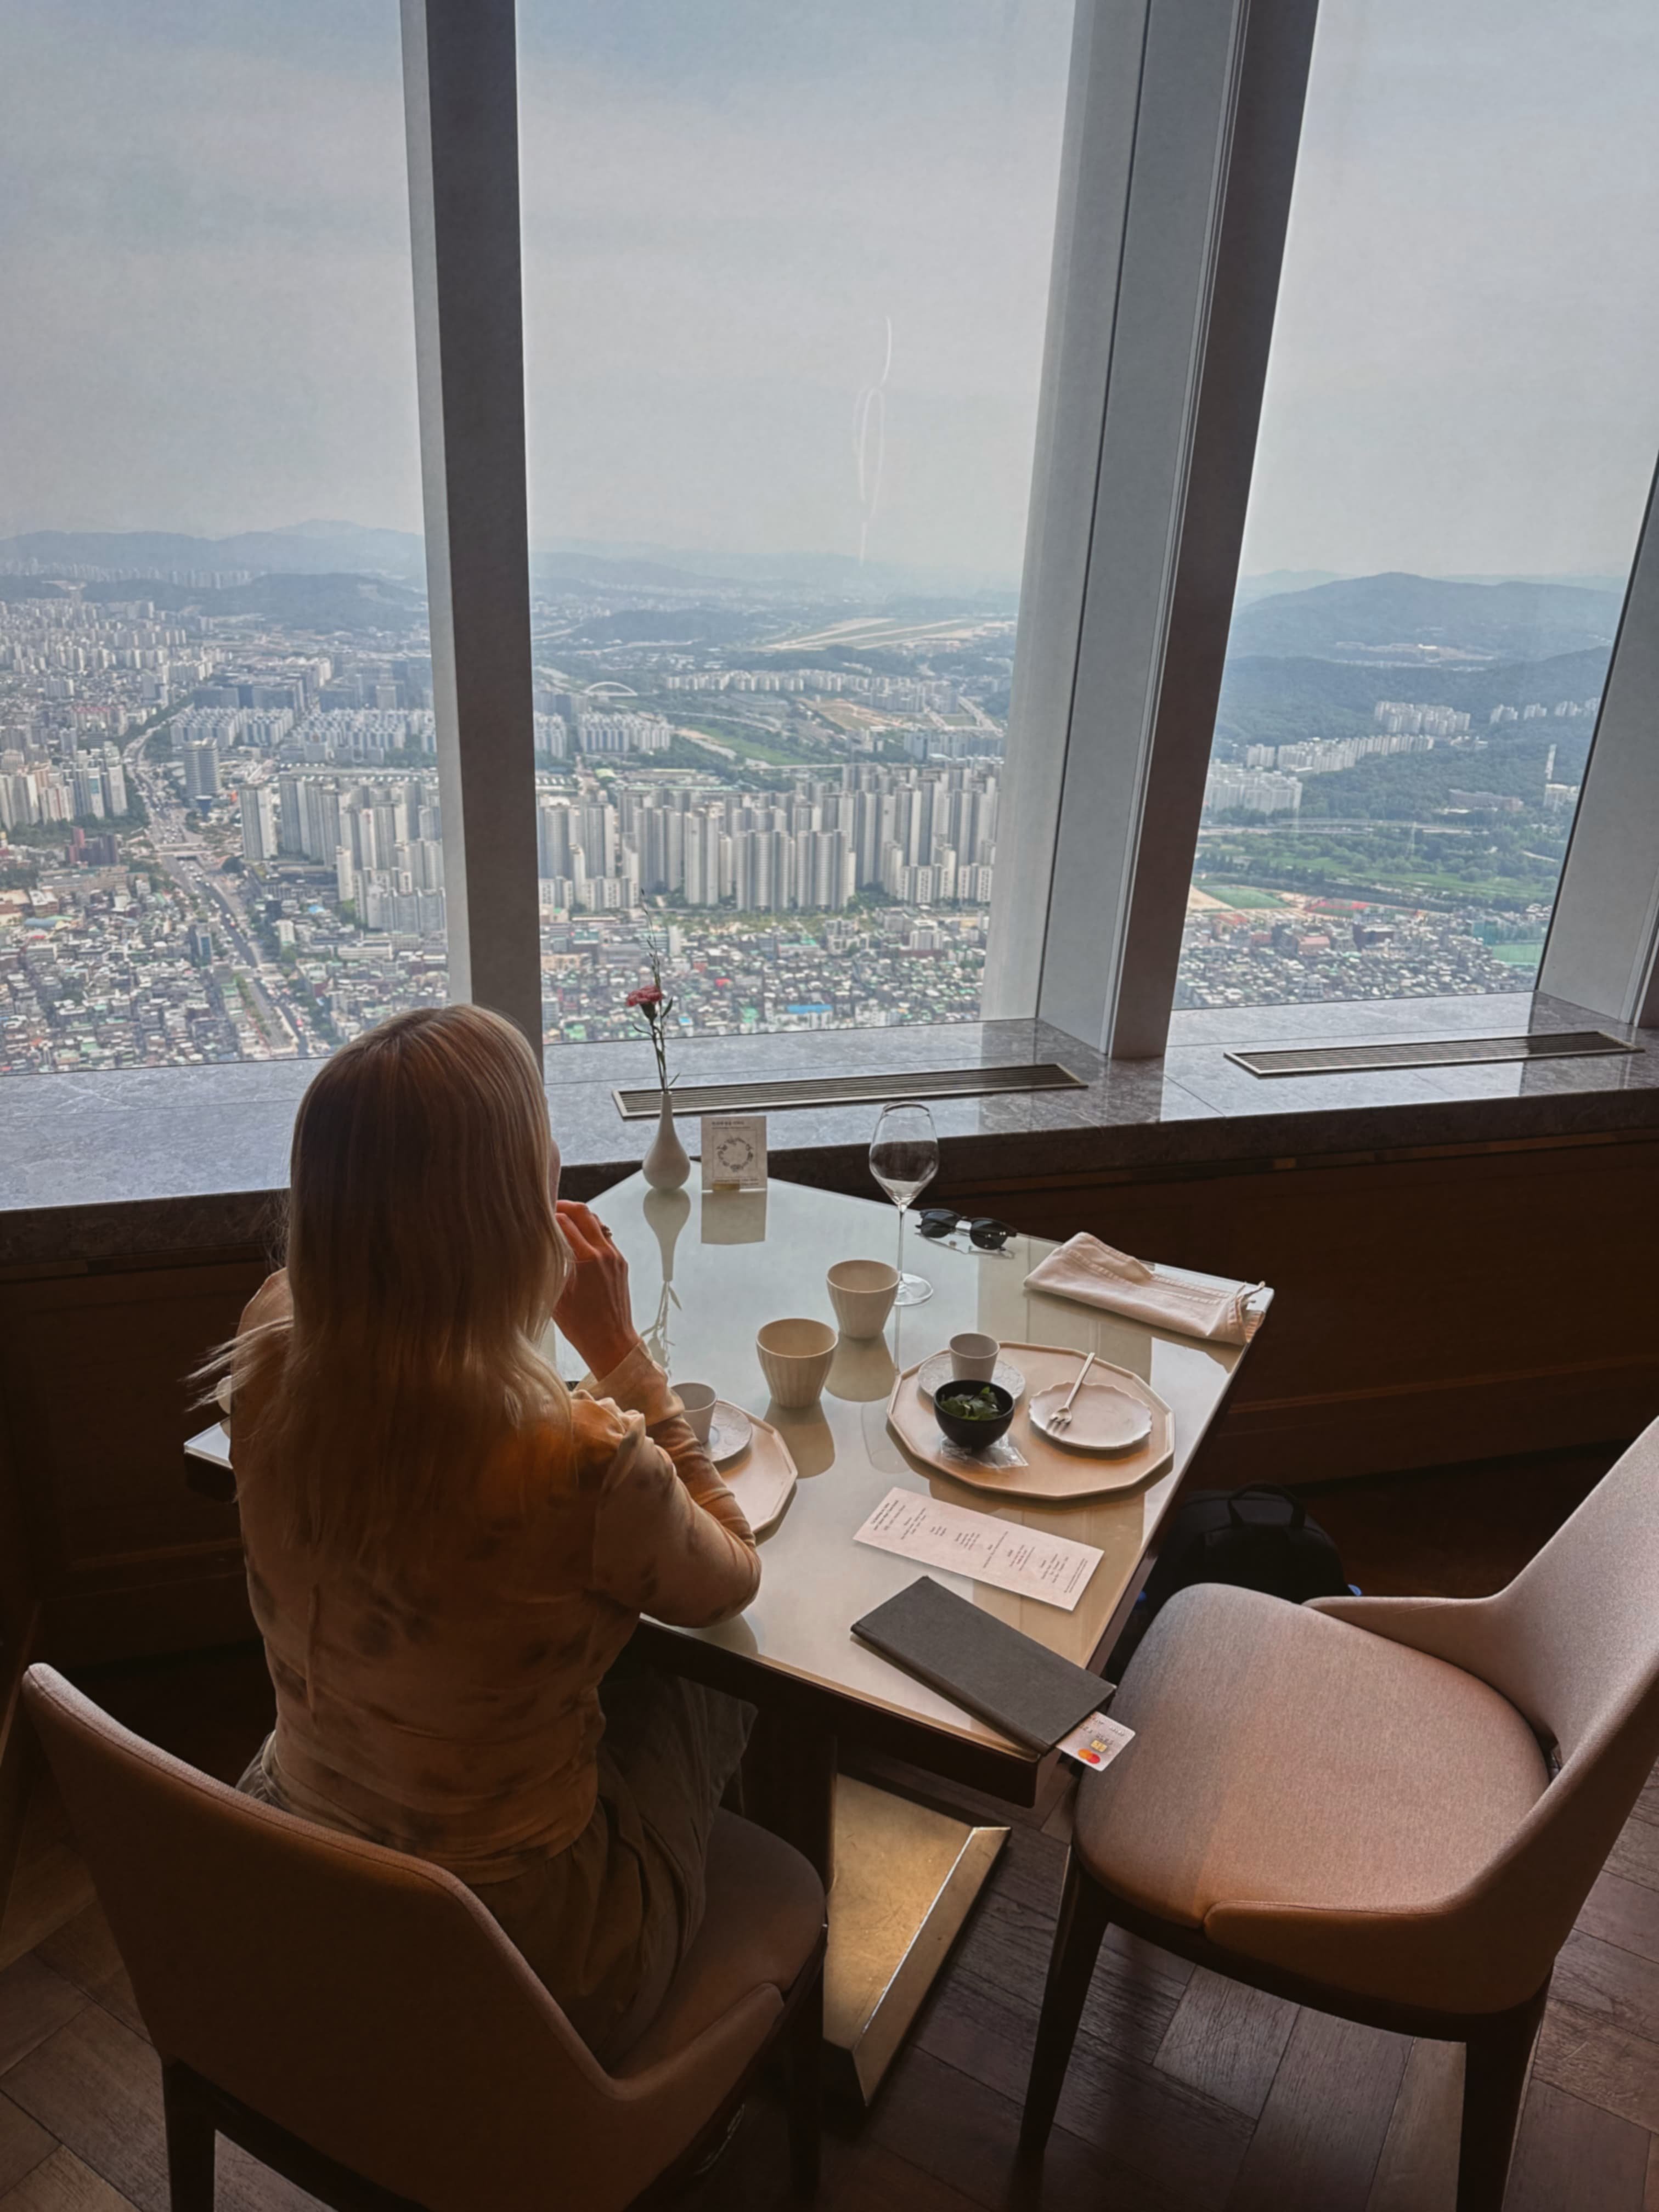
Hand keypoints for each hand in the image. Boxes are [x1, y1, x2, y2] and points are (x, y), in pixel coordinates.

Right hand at [553, 1203, 640, 1379]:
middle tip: (549, 1209)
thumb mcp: (555, 1295)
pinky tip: (577, 1240)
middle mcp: (604, 1253)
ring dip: (579, 1217)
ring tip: (561, 1221)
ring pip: (596, 1221)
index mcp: (586, 1259)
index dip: (547, 1215)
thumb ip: (547, 1266)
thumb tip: (534, 1248)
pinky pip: (604, 1236)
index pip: (564, 1221)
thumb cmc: (581, 1326)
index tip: (536, 1215)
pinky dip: (590, 1231)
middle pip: (584, 1212)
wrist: (611, 1342)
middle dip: (565, 1206)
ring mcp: (615, 1256)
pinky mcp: (621, 1263)